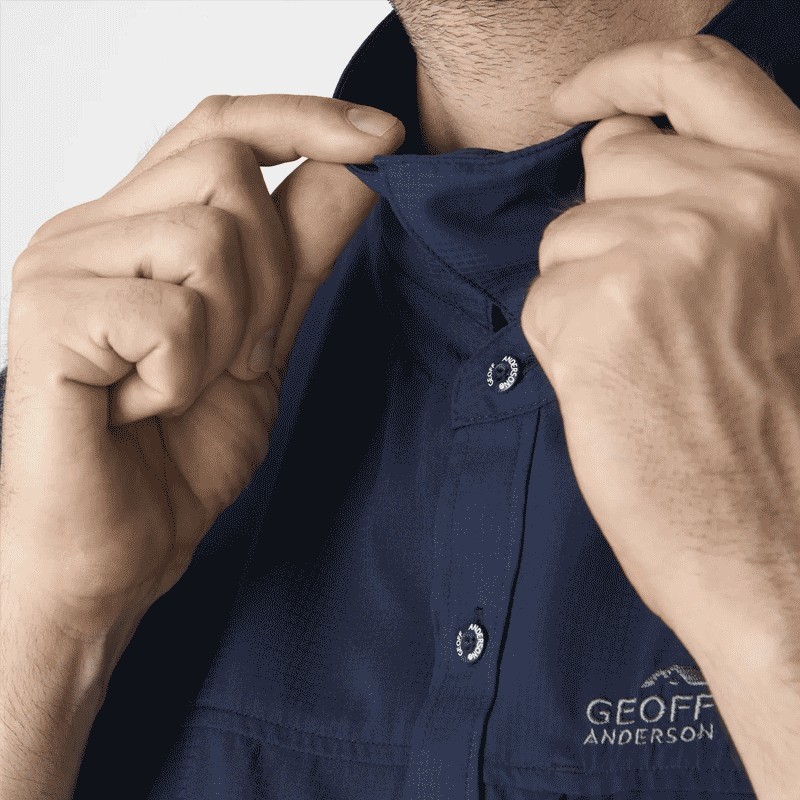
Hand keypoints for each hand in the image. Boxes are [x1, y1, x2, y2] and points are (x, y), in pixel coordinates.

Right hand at [0, 94, 403, 636]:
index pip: (221, 126)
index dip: (306, 118)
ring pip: (207, 236)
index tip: (388, 135)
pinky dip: (184, 375)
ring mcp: (62, 263)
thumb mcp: (265, 340)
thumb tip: (362, 167)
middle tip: (236, 354)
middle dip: (269, 272)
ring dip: (226, 332)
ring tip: (181, 386)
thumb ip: (303, 249)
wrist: (115, 550)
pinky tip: (141, 408)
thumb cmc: (175, 454)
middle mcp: (91, 227)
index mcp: (137, 226)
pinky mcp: (48, 312)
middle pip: (226, 165)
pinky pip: (173, 312)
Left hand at [521, 35, 799, 645]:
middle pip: (607, 163)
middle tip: (646, 312)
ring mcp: (669, 246)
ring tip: (646, 365)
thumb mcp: (792, 286)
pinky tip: (619, 392)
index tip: (574, 97)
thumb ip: (729, 211)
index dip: (621, 74)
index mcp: (798, 183)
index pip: (694, 72)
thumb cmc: (785, 430)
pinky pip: (542, 300)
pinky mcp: (601, 306)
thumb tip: (635, 164)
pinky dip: (564, 346)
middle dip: (605, 227)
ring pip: (566, 238)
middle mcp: (739, 197)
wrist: (786, 546)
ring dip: (585, 295)